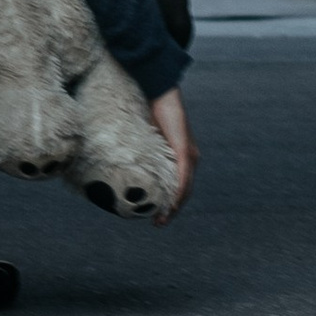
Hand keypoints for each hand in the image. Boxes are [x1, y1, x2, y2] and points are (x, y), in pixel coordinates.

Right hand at [150, 86, 197, 221]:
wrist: (160, 91)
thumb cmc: (152, 110)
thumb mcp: (148, 137)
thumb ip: (144, 149)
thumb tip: (125, 158)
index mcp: (183, 156)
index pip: (180, 185)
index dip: (172, 202)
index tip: (159, 216)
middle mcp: (191, 158)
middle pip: (184, 191)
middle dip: (172, 210)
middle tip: (158, 223)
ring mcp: (189, 155)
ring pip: (184, 188)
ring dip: (174, 206)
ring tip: (162, 219)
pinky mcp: (183, 150)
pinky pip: (182, 176)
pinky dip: (177, 192)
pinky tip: (172, 204)